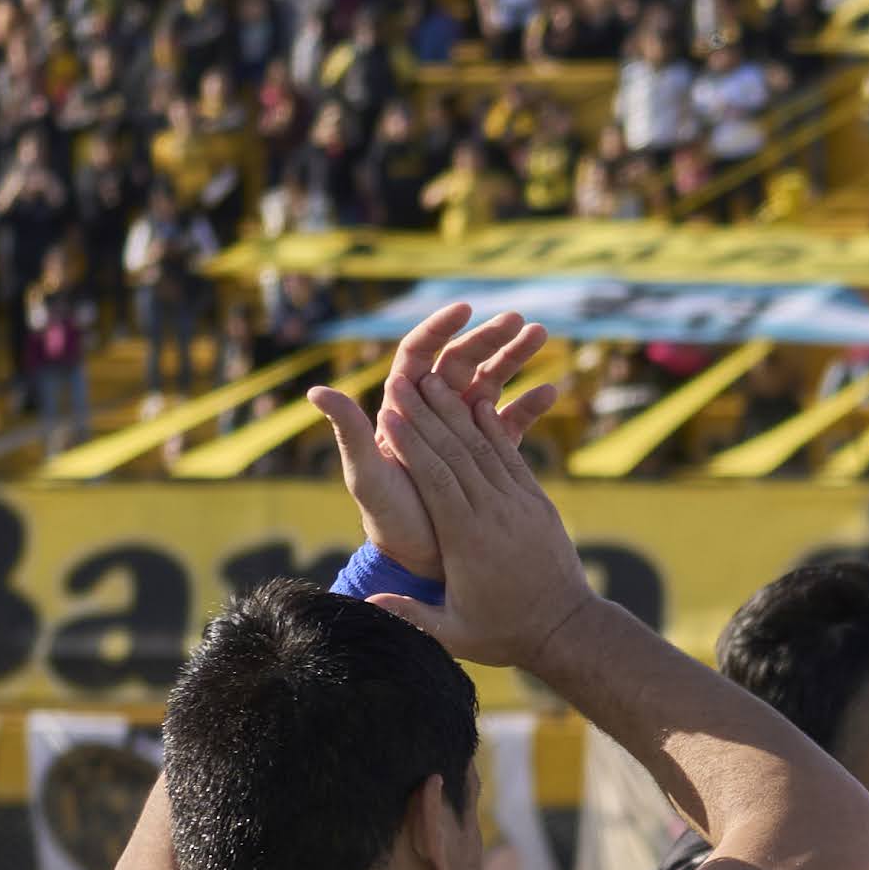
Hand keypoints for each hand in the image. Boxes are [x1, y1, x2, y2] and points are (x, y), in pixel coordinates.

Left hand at [308, 304, 552, 581]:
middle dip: (489, 337)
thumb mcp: (366, 476)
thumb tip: (317, 391)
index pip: (419, 356)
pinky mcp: (487, 452)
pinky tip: (552, 392)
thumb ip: (348, 432)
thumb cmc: (387, 517)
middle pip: (461, 362)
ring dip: (516, 357)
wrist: (420, 559)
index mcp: (403, 409)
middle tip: (518, 320)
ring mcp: (462, 430)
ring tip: (541, 335)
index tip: (464, 310)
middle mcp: (432, 413)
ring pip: (491, 382)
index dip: (439, 330)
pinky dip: (531, 404)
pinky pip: (512, 420)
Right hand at [357, 361, 590, 671]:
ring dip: (458, 412)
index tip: (385, 414)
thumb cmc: (505, 634)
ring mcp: (520, 503)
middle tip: (402, 382)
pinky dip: (495, 429)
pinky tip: (479, 403)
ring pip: (484, 447)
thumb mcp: (454, 633)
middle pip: (456, 453)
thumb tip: (365, 602)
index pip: (435, 480)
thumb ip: (410, 615)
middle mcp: (495, 513)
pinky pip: (512, 457)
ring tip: (435, 380)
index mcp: (468, 540)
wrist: (567, 629)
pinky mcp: (537, 501)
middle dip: (426, 415)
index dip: (410, 445)